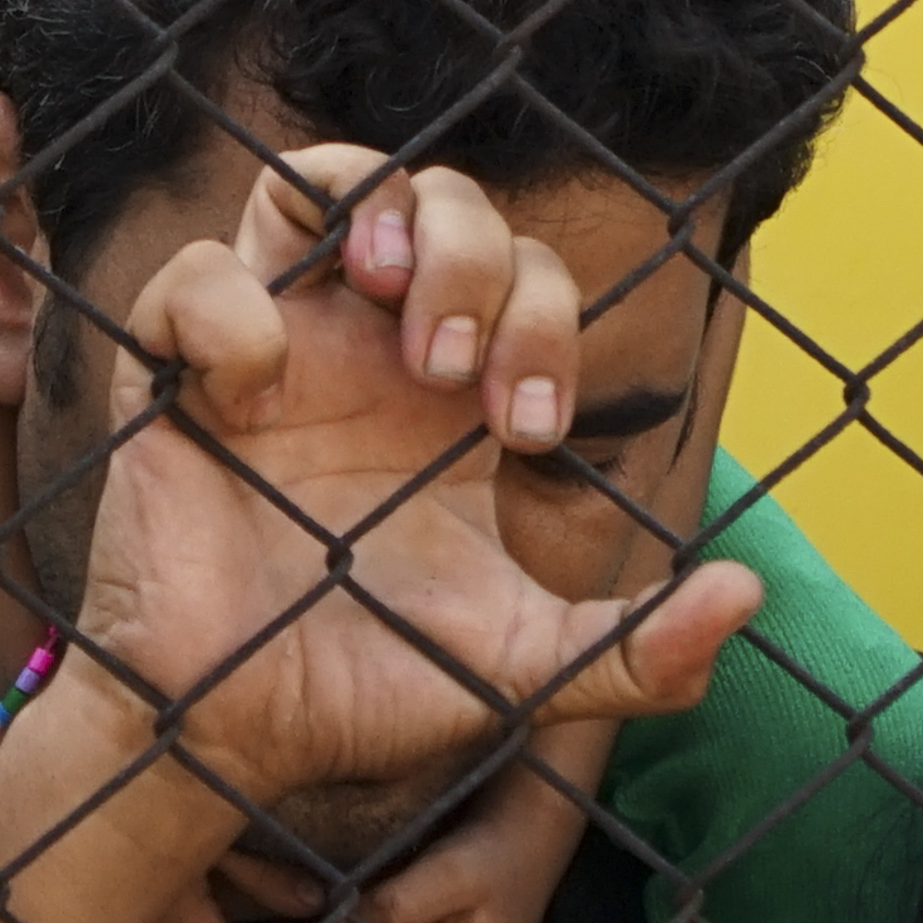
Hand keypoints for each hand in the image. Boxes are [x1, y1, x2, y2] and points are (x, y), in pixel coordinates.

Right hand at [70, 147, 757, 808]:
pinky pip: (199, 271)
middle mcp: (373, 358)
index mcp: (458, 406)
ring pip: (323, 186)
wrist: (245, 736)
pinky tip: (256, 395)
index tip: (527, 431)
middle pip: (445, 203)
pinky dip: (233, 304)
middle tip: (461, 375)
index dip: (547, 323)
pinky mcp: (175, 376)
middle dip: (480, 260)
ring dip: (378, 214)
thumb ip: (646, 649)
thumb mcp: (533, 671)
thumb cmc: (378, 686)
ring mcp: (277, 354)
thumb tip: (747, 595)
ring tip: (389, 302)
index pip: (528, 279)